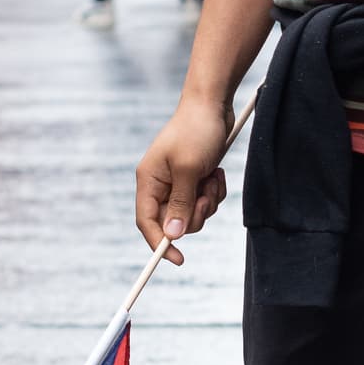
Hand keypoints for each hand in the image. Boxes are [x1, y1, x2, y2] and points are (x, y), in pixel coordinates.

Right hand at [135, 93, 233, 265]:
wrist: (213, 105)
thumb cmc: (197, 131)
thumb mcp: (189, 169)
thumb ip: (180, 203)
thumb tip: (172, 236)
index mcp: (149, 181)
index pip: (146, 222)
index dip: (160, 244)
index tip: (179, 259)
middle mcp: (160, 184)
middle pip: (173, 222)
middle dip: (193, 214)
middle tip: (204, 196)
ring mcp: (178, 182)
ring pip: (192, 214)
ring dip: (208, 202)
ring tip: (213, 179)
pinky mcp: (195, 179)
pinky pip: (204, 201)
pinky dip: (214, 192)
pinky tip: (217, 174)